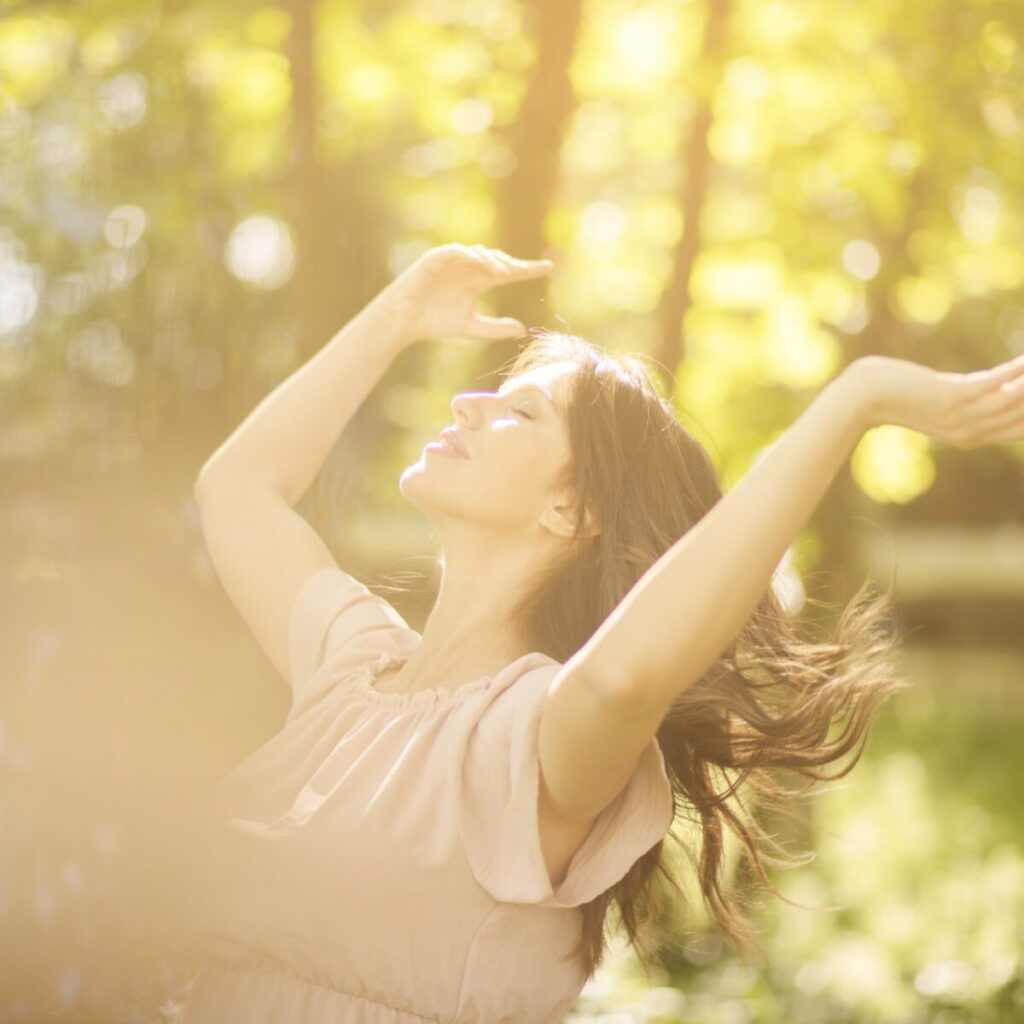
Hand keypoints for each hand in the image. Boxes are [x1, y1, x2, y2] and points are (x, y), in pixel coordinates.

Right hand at [376, 243, 553, 344]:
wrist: (406, 321)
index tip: (549, 268)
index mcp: (479, 281)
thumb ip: (496, 327)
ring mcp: (453, 261)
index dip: (528, 269)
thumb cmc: (436, 322)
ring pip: (479, 254)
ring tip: (504, 272)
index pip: (508, 272)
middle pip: (497, 260)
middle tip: (526, 272)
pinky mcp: (436, 258)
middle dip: (512, 264)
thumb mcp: (471, 327)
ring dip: (492, 261)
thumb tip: (523, 330)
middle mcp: (470, 268)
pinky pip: (455, 252)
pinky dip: (467, 256)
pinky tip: (478, 263)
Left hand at [849, 353, 1023, 447]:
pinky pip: (994, 384)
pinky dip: (1017, 372)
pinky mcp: (951, 396)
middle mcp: (972, 432)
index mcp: (971, 437)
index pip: (1021, 430)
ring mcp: (962, 416)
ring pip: (1016, 401)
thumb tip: (985, 390)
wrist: (863, 397)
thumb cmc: (897, 395)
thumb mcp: (939, 401)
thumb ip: (967, 400)